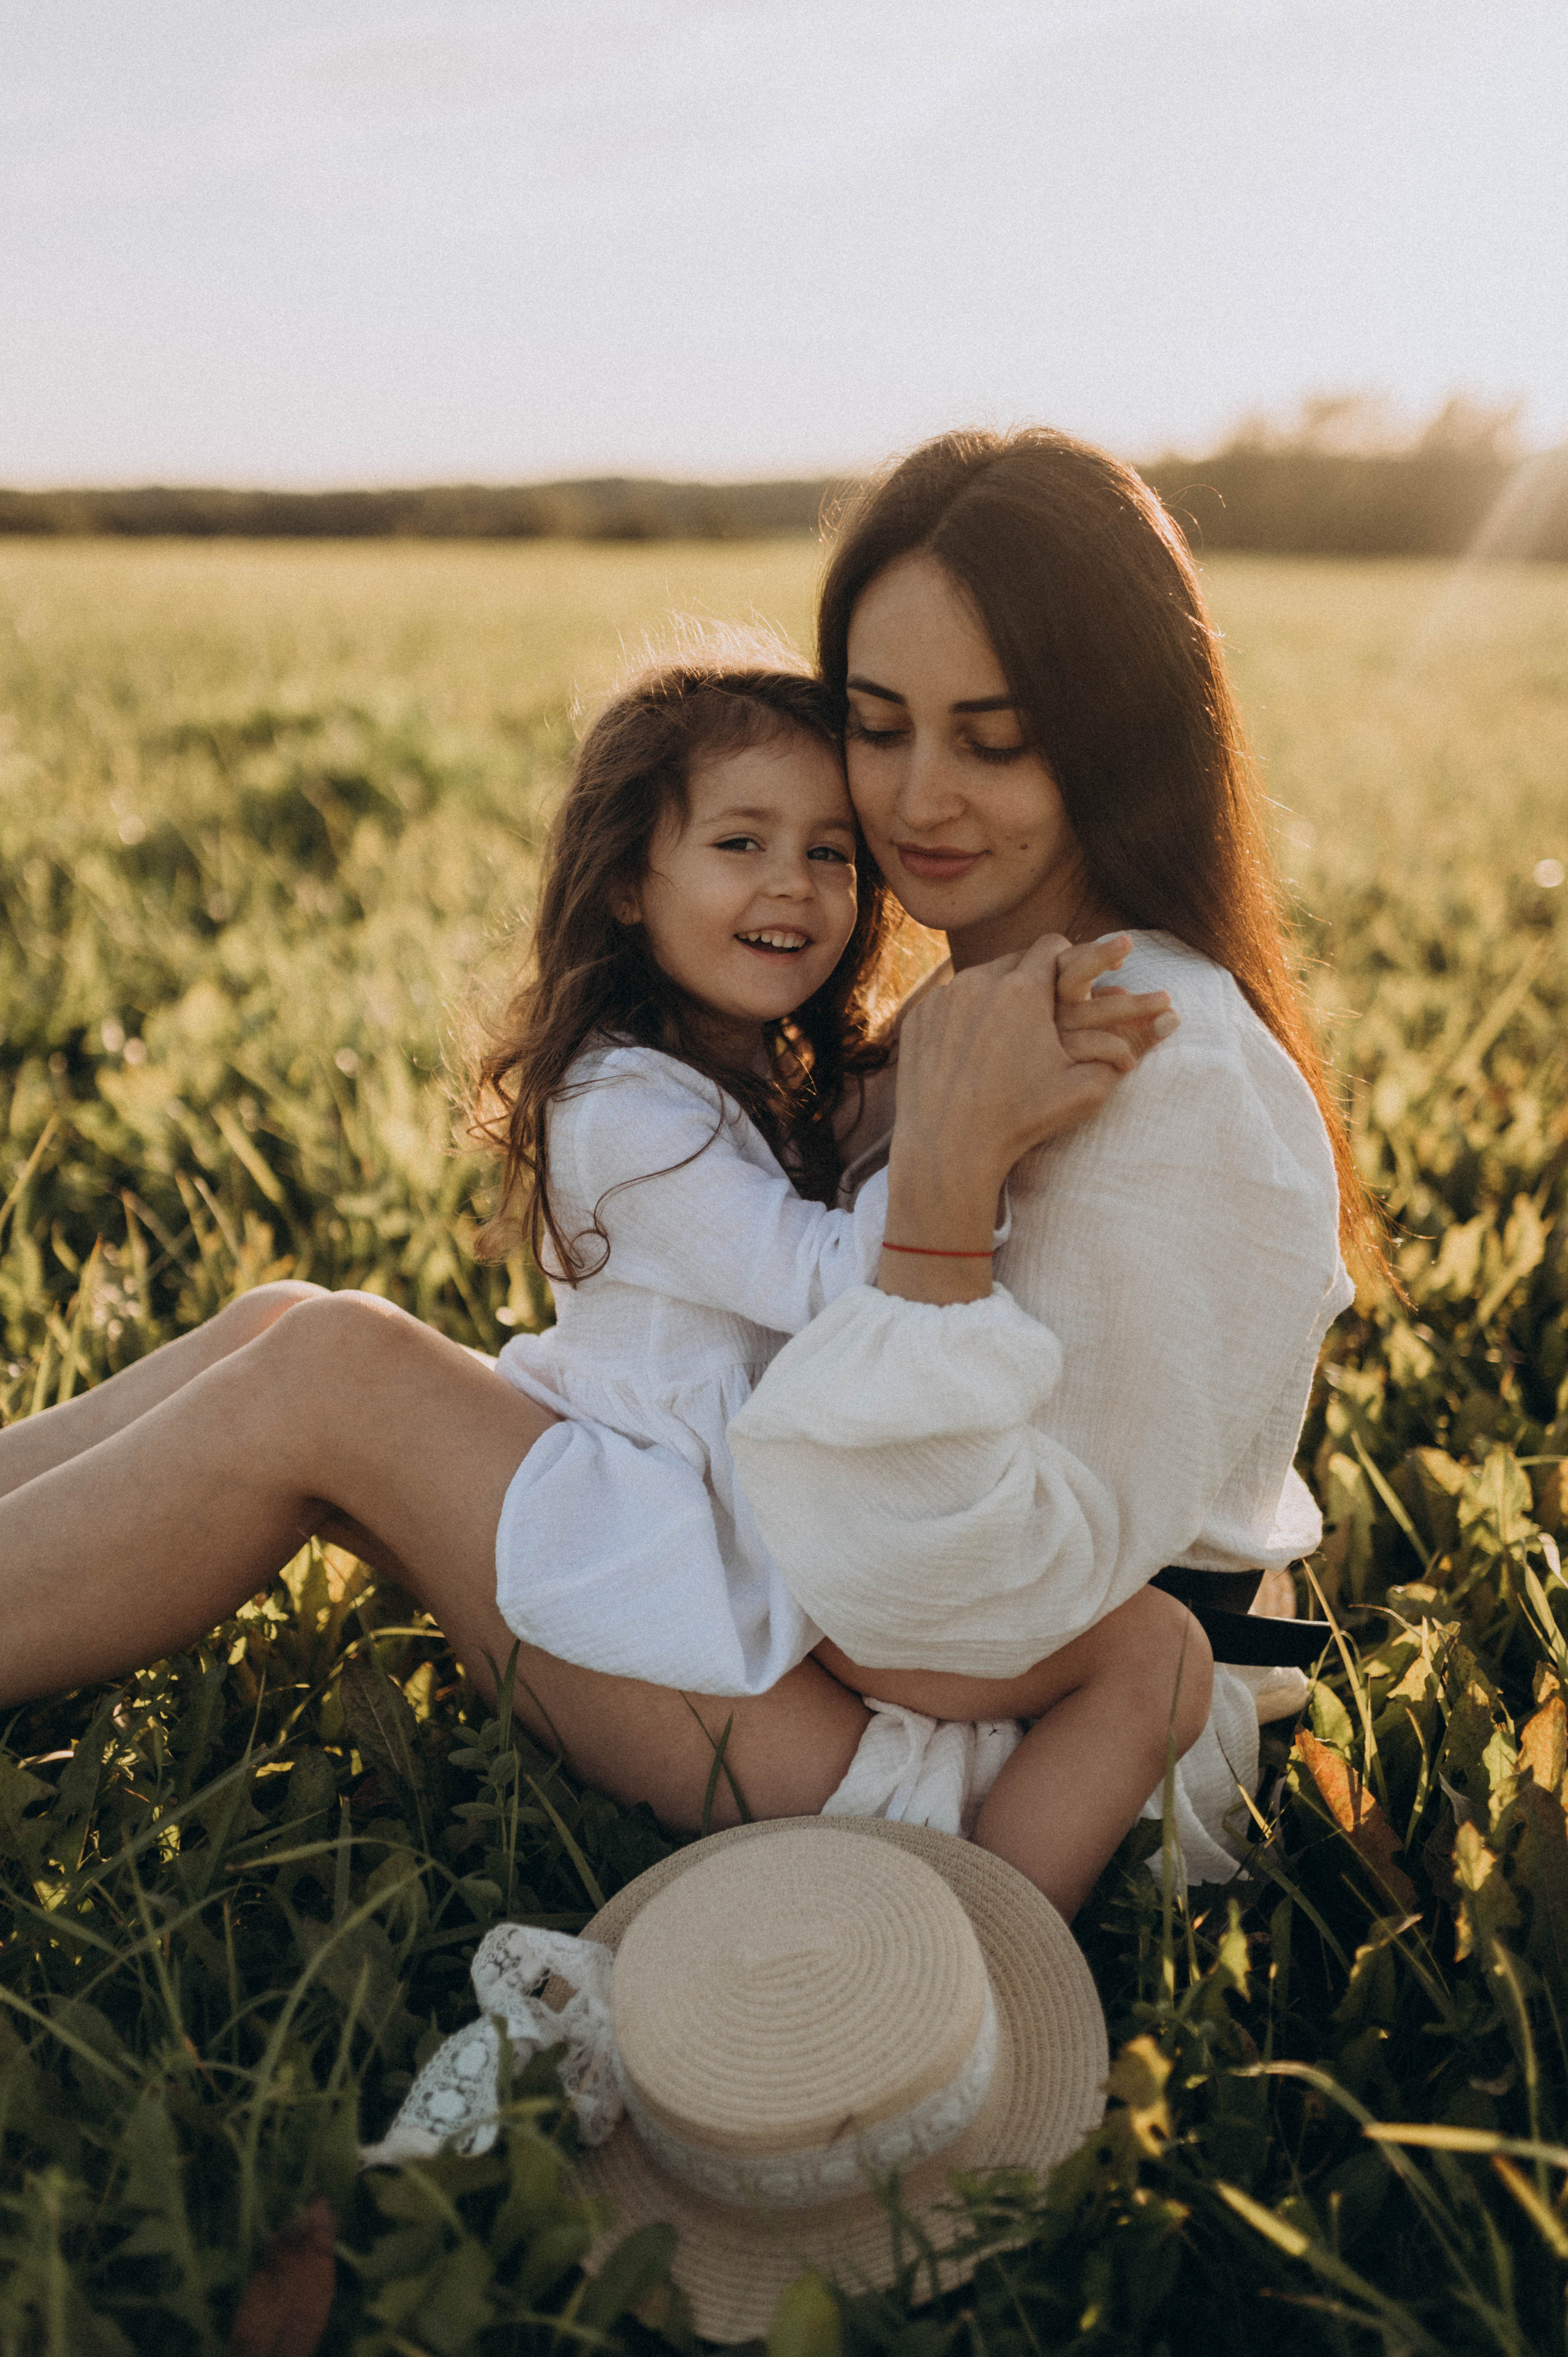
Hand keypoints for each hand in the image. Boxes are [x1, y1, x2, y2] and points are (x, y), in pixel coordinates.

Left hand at [879, 932, 1157, 1302]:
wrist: (949, 1150)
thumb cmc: (1023, 1119)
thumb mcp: (1085, 1087)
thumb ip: (1129, 1046)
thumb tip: (1173, 1018)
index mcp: (1023, 989)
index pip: (1053, 946)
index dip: (1070, 960)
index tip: (1076, 978)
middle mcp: (978, 982)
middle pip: (1015, 959)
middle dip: (1034, 978)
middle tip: (1047, 1005)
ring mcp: (941, 999)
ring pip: (979, 979)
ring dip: (997, 995)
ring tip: (1011, 1027)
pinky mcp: (917, 1020)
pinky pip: (948, 1003)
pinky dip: (964, 1016)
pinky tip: (973, 1047)